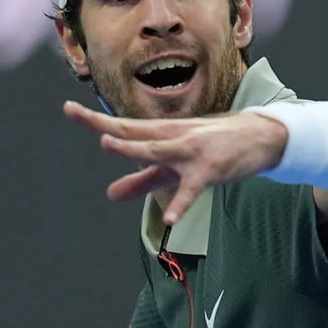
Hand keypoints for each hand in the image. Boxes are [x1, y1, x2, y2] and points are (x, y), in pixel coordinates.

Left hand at [63, 100, 287, 224]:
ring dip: (133, 149)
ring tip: (107, 144)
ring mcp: (191, 151)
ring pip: (157, 150)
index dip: (94, 119)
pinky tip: (169, 219)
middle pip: (132, 132)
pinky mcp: (210, 169)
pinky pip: (192, 189)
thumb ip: (141, 181)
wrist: (260, 137)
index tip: (68, 108)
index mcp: (160, 134)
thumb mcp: (172, 166)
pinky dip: (181, 203)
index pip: (122, 127)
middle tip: (76, 113)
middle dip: (104, 125)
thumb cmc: (211, 147)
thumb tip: (109, 195)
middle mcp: (171, 137)